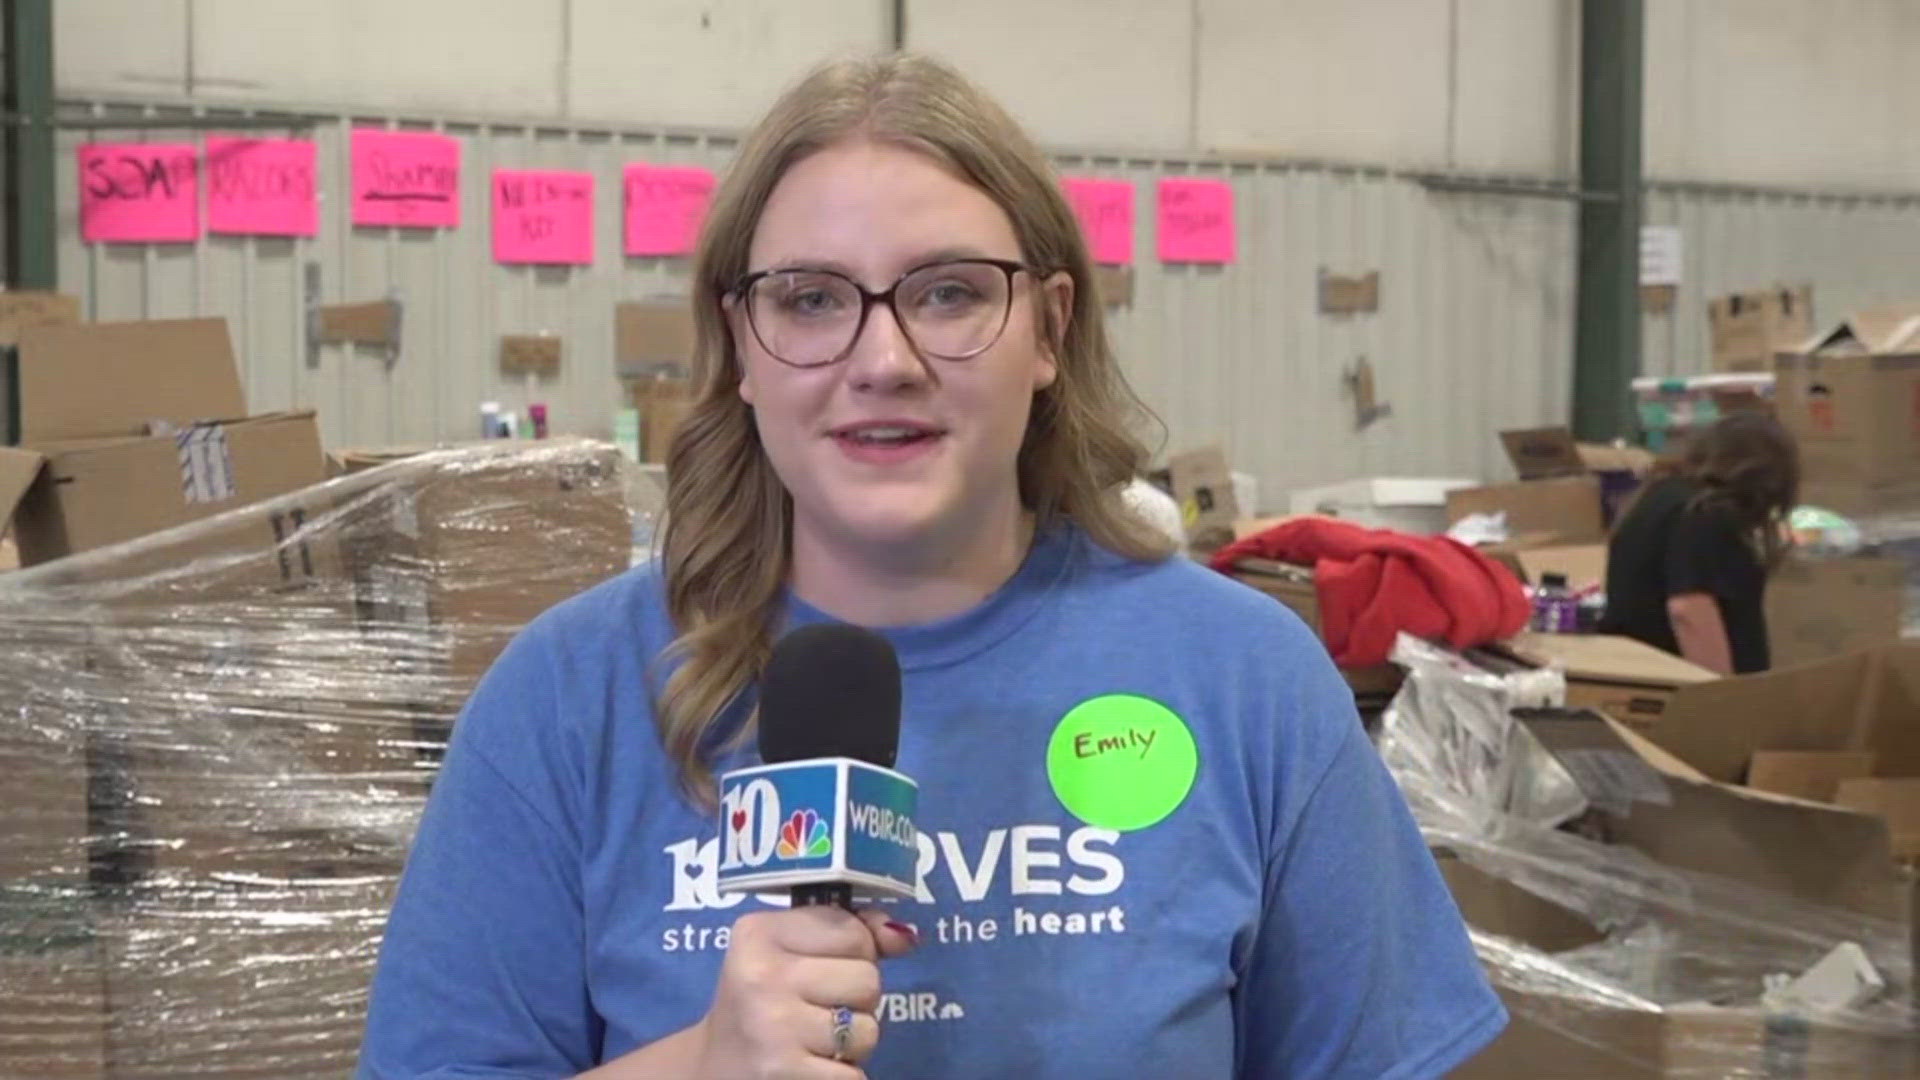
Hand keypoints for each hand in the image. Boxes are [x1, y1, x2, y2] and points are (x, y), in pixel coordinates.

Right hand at [692, 905, 918, 1078]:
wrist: (715, 1067)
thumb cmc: (765, 1000)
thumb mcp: (792, 950)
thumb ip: (852, 932)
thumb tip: (906, 935)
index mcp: (761, 932)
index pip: (854, 933)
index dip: (855, 954)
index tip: (823, 968)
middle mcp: (762, 975)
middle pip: (867, 981)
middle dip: (856, 1001)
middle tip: (817, 1010)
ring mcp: (772, 1027)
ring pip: (868, 1031)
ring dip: (852, 1044)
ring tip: (814, 1041)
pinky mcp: (783, 1071)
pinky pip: (854, 1076)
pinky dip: (842, 1076)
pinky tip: (810, 1068)